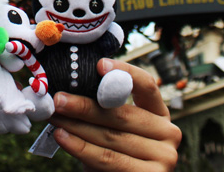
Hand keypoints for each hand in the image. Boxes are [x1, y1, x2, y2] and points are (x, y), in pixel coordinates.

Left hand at [49, 59, 180, 171]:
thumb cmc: (116, 153)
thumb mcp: (115, 129)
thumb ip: (105, 110)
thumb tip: (70, 90)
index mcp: (160, 113)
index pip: (146, 85)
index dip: (125, 72)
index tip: (99, 64)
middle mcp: (168, 132)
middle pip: (122, 114)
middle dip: (85, 106)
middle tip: (58, 99)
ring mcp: (164, 156)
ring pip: (111, 137)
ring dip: (76, 126)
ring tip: (54, 118)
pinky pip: (108, 159)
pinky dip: (81, 148)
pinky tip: (62, 137)